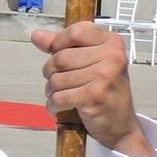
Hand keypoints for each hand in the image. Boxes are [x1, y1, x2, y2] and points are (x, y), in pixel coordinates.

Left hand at [30, 22, 155, 156]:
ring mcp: (104, 76)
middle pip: (60, 58)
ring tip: (64, 95)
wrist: (121, 124)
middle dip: (51, 72)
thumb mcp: (88, 61)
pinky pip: (59, 97)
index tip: (59, 53)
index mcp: (111, 42)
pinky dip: (54, 105)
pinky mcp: (95, 96)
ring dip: (52, 90)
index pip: (75, 31)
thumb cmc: (103, 90)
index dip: (59, 42)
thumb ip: (61, 46)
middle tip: (61, 82)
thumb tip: (36, 35)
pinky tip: (61, 107)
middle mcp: (112, 56)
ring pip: (56, 78)